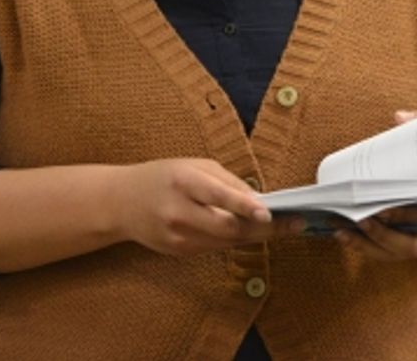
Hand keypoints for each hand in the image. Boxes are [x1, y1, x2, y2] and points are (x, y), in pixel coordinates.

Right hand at [116, 158, 301, 256]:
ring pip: (226, 242)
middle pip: (228, 228)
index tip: (269, 213)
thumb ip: (226, 181)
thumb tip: (258, 198)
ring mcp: (177, 236)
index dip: (245, 206)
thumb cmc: (163, 176)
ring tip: (282, 227)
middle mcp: (178, 212)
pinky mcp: (178, 251)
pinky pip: (215, 247)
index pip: (218, 196)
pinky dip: (234, 239)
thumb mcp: (194, 165)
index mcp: (183, 182)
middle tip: (295, 223)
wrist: (122, 202)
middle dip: (264, 228)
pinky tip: (250, 231)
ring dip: (255, 235)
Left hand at [337, 198, 416, 261]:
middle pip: (412, 244)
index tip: (380, 207)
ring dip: (368, 245)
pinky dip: (370, 247)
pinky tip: (350, 237)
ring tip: (343, 231)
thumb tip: (399, 118)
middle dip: (381, 234)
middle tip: (357, 219)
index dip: (406, 214)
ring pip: (399, 254)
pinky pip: (394, 254)